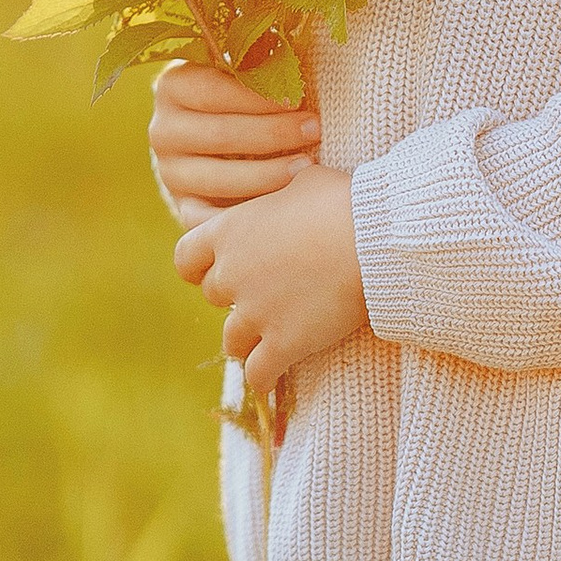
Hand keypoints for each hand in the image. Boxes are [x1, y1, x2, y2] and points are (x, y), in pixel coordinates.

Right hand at [147, 61, 317, 220]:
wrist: (225, 139)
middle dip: (273, 133)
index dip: (259, 96)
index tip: (300, 98)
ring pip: (218, 179)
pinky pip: (212, 219)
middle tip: (315, 130)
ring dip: (267, 174)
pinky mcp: (184, 206)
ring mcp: (170, 172)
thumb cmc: (250, 95)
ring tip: (306, 167)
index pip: (214, 91)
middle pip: (219, 135)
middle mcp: (163, 130)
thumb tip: (298, 43)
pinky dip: (247, 215)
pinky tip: (281, 206)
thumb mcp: (248, 70)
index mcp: (173, 86)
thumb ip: (263, 61)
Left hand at [174, 167, 366, 395]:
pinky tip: (271, 380)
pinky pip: (258, 373)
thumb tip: (291, 182)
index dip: (199, 267)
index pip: (186, 258)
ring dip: (248, 339)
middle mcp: (232, 274)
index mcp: (229, 232)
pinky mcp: (282, 344)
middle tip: (262, 296)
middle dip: (234, 298)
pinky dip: (263, 378)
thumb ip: (282, 192)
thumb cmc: (344, 201)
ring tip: (267, 339)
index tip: (214, 271)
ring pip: (232, 340)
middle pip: (214, 298)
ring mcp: (254, 313)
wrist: (374, 240)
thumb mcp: (303, 180)